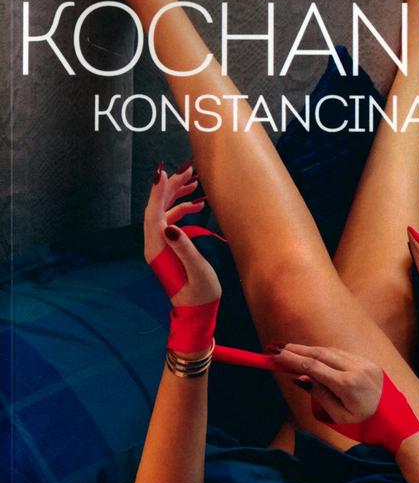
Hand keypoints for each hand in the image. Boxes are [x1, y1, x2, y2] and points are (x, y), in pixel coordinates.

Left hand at [144, 161, 220, 306]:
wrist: (198, 312)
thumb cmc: (200, 295)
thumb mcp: (198, 272)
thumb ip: (185, 249)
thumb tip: (172, 227)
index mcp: (158, 250)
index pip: (153, 214)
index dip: (158, 192)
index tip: (164, 171)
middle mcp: (155, 245)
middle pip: (157, 208)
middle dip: (170, 187)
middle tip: (189, 170)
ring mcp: (161, 246)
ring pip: (164, 213)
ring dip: (177, 195)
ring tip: (195, 181)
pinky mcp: (169, 248)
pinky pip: (171, 222)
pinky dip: (183, 209)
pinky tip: (198, 204)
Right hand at [271, 344, 383, 423]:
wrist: (397, 425)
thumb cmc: (365, 427)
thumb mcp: (338, 417)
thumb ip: (319, 395)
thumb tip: (299, 378)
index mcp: (347, 385)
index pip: (313, 367)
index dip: (291, 360)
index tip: (274, 356)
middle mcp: (356, 369)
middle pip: (320, 354)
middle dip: (296, 350)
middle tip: (275, 348)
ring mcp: (364, 364)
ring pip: (331, 352)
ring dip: (309, 350)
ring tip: (290, 350)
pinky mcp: (369, 363)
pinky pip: (342, 354)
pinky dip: (325, 353)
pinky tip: (313, 354)